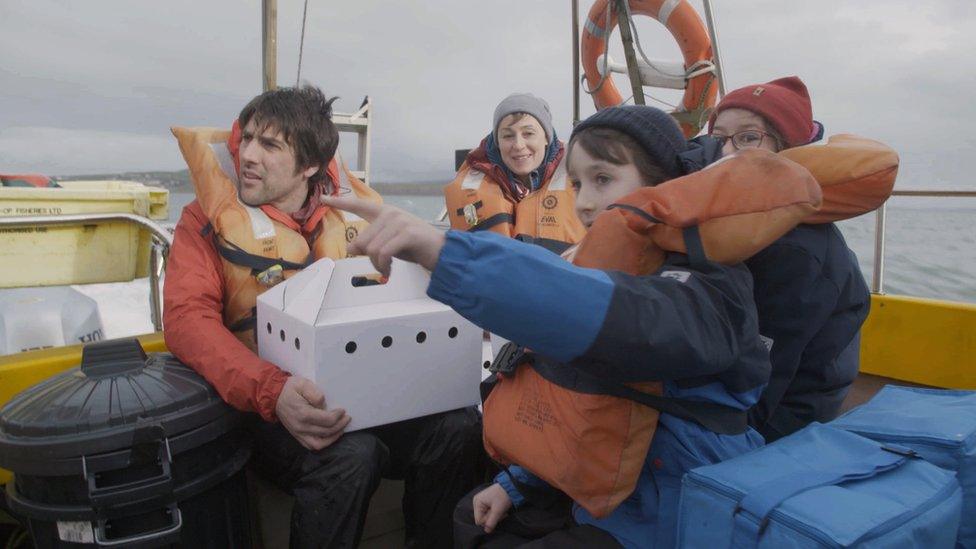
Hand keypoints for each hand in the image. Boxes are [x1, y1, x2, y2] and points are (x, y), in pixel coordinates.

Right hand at [275, 376, 350, 450]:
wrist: (274, 396)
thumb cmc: (290, 389)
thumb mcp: (303, 384)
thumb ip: (315, 394)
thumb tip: (324, 405)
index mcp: (303, 414)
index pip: (327, 420)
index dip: (338, 416)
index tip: (343, 410)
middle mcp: (301, 427)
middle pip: (326, 432)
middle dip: (340, 426)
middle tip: (347, 418)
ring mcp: (298, 433)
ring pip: (319, 444)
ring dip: (333, 438)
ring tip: (341, 429)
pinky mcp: (297, 436)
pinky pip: (311, 446)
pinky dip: (323, 443)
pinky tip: (330, 435)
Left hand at [322, 195, 445, 276]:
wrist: (441, 252)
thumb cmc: (414, 247)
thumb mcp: (389, 243)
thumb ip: (371, 242)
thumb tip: (352, 248)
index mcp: (385, 212)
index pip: (358, 205)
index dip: (339, 201)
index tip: (323, 197)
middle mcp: (390, 213)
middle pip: (362, 240)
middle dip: (368, 258)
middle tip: (381, 266)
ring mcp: (399, 222)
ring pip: (372, 248)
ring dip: (378, 264)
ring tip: (387, 268)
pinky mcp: (407, 233)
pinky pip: (383, 252)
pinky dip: (384, 265)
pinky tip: (389, 270)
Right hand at [472, 483, 511, 533]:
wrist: (511, 487)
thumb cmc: (503, 496)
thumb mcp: (498, 510)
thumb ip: (491, 522)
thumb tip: (486, 531)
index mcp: (477, 502)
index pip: (479, 520)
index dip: (488, 521)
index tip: (498, 516)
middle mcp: (477, 502)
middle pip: (482, 519)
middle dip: (492, 518)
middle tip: (501, 513)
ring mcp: (482, 502)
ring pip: (486, 517)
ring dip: (495, 516)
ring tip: (501, 511)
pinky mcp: (486, 503)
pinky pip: (489, 513)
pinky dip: (495, 513)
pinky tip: (500, 509)